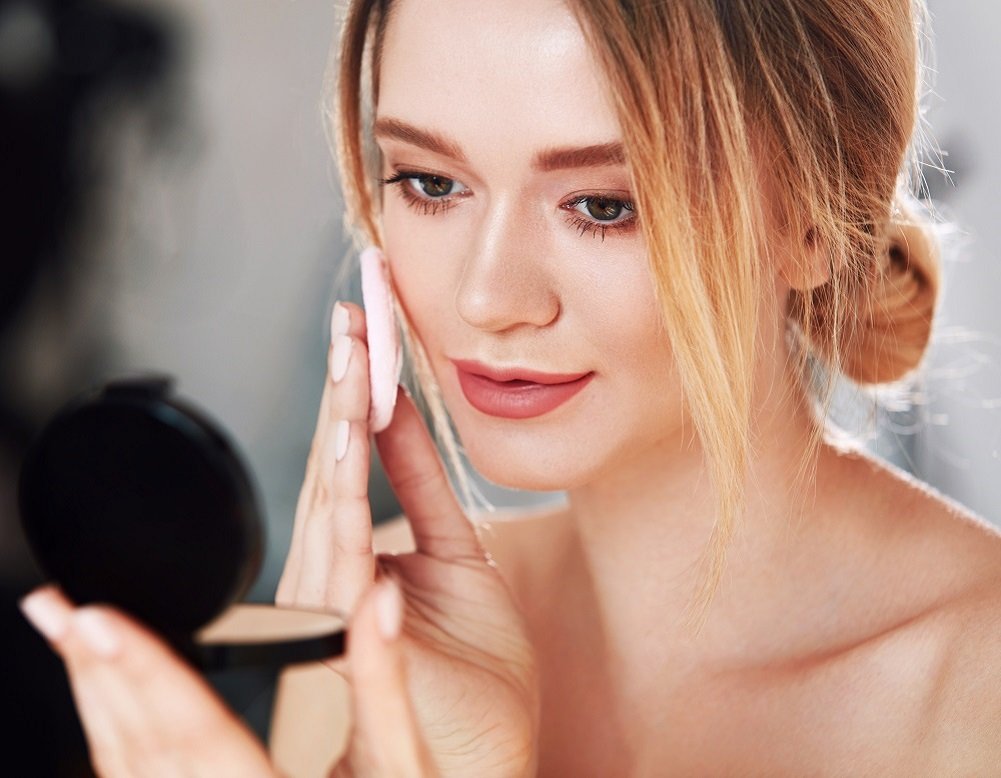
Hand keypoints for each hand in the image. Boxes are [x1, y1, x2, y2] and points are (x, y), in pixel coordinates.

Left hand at [20, 583, 434, 777]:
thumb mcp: (404, 768)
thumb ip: (384, 683)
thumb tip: (377, 602)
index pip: (199, 732)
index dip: (148, 671)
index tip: (101, 622)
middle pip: (143, 751)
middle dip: (98, 673)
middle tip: (59, 610)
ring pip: (126, 775)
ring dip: (96, 702)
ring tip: (71, 641)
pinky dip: (114, 740)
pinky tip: (106, 702)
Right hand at [277, 300, 540, 776]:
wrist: (481, 753)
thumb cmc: (469, 666)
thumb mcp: (458, 552)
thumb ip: (422, 484)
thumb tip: (401, 413)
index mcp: (361, 546)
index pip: (352, 449)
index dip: (359, 383)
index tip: (366, 319)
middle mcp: (338, 568)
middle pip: (333, 463)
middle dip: (344, 387)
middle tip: (353, 318)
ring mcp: (342, 607)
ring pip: (332, 508)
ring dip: (340, 440)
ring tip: (350, 380)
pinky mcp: (359, 647)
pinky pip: (353, 587)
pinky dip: (354, 535)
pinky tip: (355, 458)